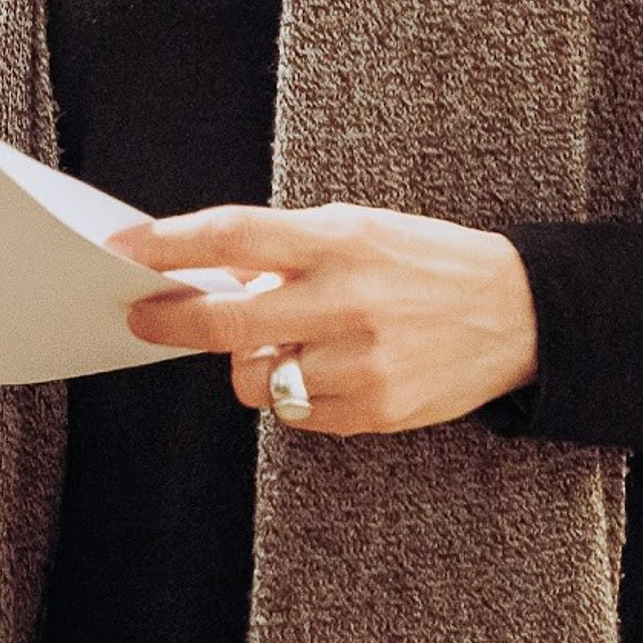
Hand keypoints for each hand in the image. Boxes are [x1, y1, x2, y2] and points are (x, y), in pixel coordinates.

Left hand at [114, 203, 538, 433]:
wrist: (519, 313)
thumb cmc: (425, 262)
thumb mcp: (359, 228)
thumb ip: (287, 248)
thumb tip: (211, 271)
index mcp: (340, 241)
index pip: (233, 236)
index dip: (169, 244)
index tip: (123, 248)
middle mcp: (347, 302)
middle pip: (226, 321)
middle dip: (171, 320)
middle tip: (142, 315)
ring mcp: (361, 363)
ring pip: (256, 377)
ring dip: (247, 360)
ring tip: (279, 339)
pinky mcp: (375, 411)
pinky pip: (297, 414)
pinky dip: (294, 391)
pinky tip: (322, 366)